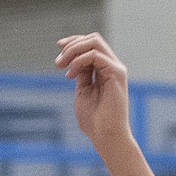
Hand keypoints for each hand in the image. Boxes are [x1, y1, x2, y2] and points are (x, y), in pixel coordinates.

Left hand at [54, 33, 131, 151]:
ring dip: (73, 50)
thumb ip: (81, 74)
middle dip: (72, 44)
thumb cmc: (95, 121)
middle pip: (93, 39)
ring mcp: (116, 69)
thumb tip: (74, 60)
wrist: (106, 136)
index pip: (91, 45)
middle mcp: (113, 66)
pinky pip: (95, 55)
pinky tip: (71, 74)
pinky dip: (79, 60)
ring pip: (94, 42)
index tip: (58, 48)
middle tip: (58, 62)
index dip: (74, 42)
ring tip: (62, 65)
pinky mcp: (117, 74)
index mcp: (105, 70)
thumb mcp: (83, 91)